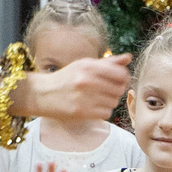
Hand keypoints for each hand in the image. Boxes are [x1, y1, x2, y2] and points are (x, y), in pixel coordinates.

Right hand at [14, 53, 130, 124]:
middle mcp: (86, 81)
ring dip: (109, 101)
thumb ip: (108, 62)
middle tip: (105, 90)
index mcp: (88, 66)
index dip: (123, 78)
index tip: (118, 80)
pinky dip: (102, 111)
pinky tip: (93, 106)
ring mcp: (84, 97)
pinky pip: (106, 113)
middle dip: (115, 90)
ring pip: (114, 102)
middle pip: (119, 89)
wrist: (43, 94)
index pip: (121, 74)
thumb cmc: (67, 78)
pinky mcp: (82, 112)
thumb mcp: (84, 65)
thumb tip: (128, 58)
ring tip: (97, 98)